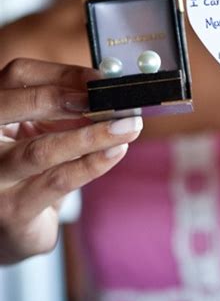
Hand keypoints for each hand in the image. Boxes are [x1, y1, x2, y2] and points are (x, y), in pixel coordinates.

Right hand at [0, 58, 142, 263]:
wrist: (12, 227)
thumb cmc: (31, 168)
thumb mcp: (41, 130)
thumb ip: (65, 109)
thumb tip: (111, 89)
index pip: (18, 75)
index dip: (60, 73)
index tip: (101, 79)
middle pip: (14, 106)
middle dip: (66, 98)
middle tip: (111, 100)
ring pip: (39, 149)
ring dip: (91, 136)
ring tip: (127, 127)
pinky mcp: (12, 210)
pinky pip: (57, 182)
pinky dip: (92, 164)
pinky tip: (116, 152)